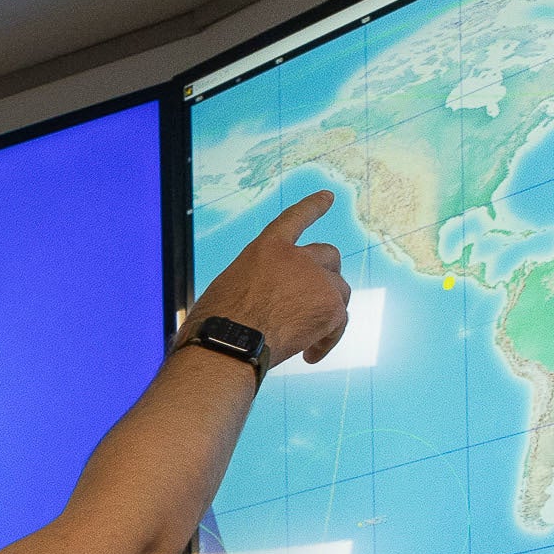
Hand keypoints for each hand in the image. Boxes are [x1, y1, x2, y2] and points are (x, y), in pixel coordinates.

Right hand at [189, 192, 353, 367]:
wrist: (228, 345)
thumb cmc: (214, 326)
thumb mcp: (229, 290)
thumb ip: (257, 285)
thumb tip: (267, 305)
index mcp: (266, 249)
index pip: (294, 219)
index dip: (313, 207)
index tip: (328, 197)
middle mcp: (297, 257)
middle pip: (329, 257)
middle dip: (324, 278)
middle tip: (313, 302)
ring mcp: (317, 281)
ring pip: (339, 291)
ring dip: (326, 310)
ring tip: (306, 337)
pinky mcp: (331, 307)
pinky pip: (339, 323)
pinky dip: (327, 339)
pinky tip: (310, 356)